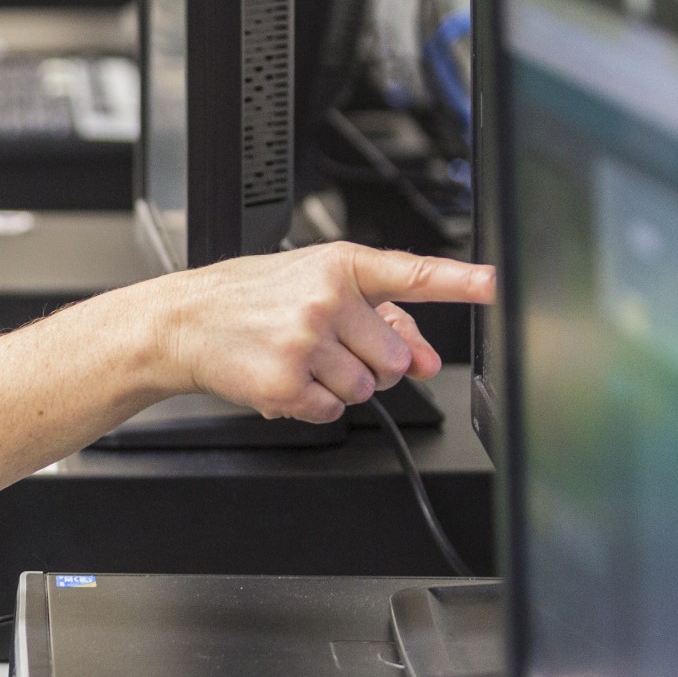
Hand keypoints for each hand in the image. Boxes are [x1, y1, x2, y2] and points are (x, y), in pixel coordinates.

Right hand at [166, 244, 493, 422]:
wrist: (184, 322)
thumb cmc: (251, 300)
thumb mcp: (314, 286)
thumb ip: (380, 318)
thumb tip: (427, 361)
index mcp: (339, 265)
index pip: (410, 273)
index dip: (458, 280)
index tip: (492, 283)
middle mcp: (324, 300)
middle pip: (395, 359)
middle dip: (372, 363)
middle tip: (330, 348)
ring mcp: (305, 342)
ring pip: (366, 389)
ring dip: (340, 385)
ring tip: (301, 360)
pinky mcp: (285, 382)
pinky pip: (332, 410)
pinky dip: (313, 403)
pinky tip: (286, 379)